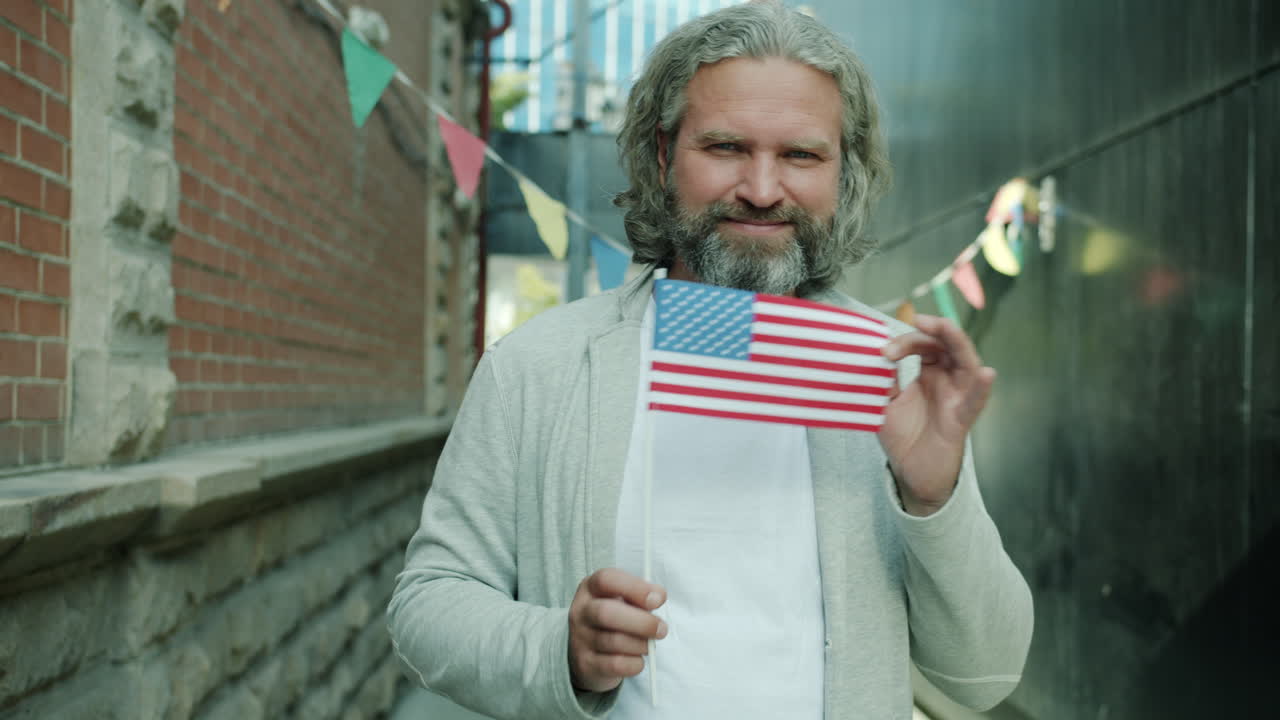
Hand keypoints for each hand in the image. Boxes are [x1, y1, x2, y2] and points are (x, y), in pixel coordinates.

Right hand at [568, 568, 667, 692]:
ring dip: (641, 644)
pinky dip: (634, 664)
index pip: (606, 579)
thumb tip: (657, 596)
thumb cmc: (614, 621)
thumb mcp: (623, 602)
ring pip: (614, 641)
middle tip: (662, 629)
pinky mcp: (585, 663)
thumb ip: (640, 596)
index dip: (634, 587)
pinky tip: (637, 660)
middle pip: (606, 612)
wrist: (590, 655)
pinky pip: (615, 664)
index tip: (658, 600)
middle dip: (641, 622)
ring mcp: (580, 638)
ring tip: (648, 645)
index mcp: (590, 588)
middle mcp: (580, 611)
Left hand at [879, 314, 995, 515]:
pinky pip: (976, 401)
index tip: (883, 352)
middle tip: (919, 319)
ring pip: (968, 363)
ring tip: (945, 327)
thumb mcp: (885, 403)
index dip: (905, 342)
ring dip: (957, 342)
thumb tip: (874, 354)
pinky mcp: (962, 419)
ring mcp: (958, 397)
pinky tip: (986, 373)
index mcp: (930, 373)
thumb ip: (883, 380)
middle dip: (937, 329)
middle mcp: (948, 380)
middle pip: (950, 345)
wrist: (911, 473)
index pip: (924, 344)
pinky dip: (982, 387)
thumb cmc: (903, 437)